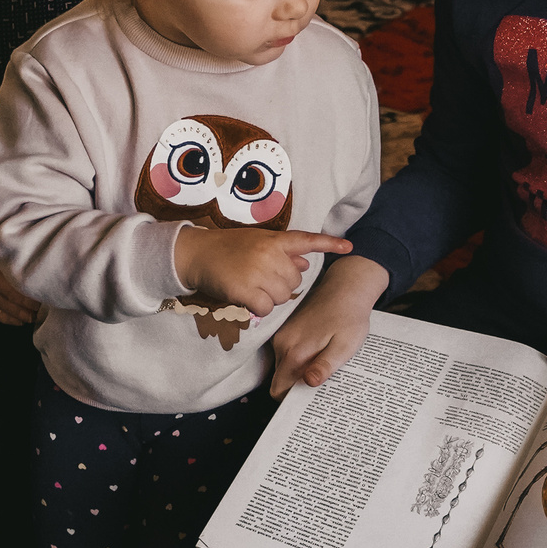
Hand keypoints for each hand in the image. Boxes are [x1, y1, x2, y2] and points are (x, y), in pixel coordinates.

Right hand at [173, 225, 352, 318]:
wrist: (196, 254)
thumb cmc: (227, 248)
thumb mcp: (257, 243)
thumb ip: (282, 253)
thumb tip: (304, 264)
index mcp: (274, 239)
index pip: (307, 240)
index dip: (329, 244)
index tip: (350, 247)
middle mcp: (269, 253)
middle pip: (294, 281)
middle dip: (281, 285)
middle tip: (260, 279)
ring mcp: (257, 270)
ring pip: (282, 296)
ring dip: (269, 298)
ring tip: (250, 285)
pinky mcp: (245, 289)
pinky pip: (266, 308)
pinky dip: (258, 308)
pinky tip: (246, 297)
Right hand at [268, 253, 388, 396]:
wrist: (346, 287)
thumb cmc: (349, 318)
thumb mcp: (345, 345)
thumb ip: (325, 366)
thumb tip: (308, 383)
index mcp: (294, 352)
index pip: (279, 389)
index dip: (292, 399)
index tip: (310, 400)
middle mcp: (281, 344)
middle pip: (280, 379)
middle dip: (297, 386)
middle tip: (323, 384)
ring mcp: (281, 335)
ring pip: (283, 366)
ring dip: (299, 371)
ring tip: (323, 365)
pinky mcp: (285, 329)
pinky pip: (286, 352)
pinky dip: (298, 358)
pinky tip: (318, 352)